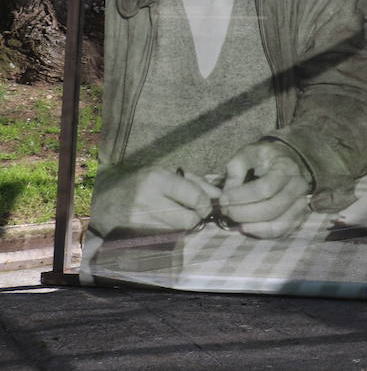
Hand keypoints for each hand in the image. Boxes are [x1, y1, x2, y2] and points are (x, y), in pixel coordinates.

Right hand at [94, 167, 217, 234]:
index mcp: (157, 179)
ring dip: (181, 228)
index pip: (196, 198)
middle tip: (191, 214)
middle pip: (189, 220)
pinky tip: (161, 226)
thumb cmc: (138, 182)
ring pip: (177, 233)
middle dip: (195, 219)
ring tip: (173, 218)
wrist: (100, 196)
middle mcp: (147, 200)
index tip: (204, 206)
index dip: (205, 205)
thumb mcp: (165, 174)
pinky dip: (167, 235)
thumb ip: (195, 183)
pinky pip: (162, 240)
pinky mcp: (130, 236)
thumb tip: (219, 196)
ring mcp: (137, 220)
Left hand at [219, 140, 311, 237]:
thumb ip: (235, 171)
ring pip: (277, 223)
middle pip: (271, 208)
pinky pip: (281, 231)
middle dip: (243, 213)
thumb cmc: (263, 158)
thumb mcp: (246, 154)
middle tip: (225, 210)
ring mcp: (301, 203)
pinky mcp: (299, 216)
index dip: (241, 197)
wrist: (287, 161)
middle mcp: (298, 186)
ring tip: (234, 219)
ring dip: (251, 225)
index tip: (223, 199)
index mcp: (285, 167)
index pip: (265, 188)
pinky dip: (261, 232)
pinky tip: (246, 226)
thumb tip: (229, 194)